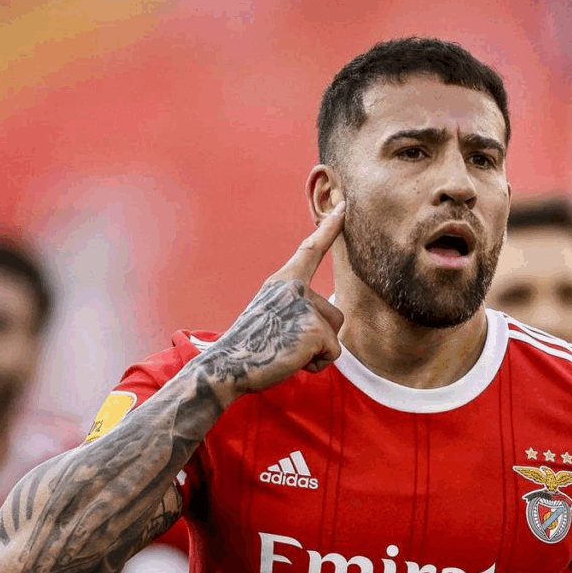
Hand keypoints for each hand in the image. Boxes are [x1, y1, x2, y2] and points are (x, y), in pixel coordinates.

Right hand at [200, 202, 346, 402]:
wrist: (228, 366)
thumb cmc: (249, 346)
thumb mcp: (271, 315)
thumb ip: (295, 308)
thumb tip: (320, 326)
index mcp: (283, 281)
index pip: (310, 251)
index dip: (329, 229)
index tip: (343, 207)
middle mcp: (295, 288)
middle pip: (334, 314)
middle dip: (318, 337)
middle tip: (283, 343)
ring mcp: (305, 307)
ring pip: (334, 335)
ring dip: (316, 351)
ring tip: (287, 351)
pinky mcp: (314, 329)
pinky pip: (332, 353)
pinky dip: (316, 364)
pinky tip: (292, 360)